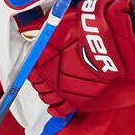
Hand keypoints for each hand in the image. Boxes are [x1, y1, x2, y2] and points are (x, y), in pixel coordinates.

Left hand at [28, 0, 134, 116]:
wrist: (107, 41)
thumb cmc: (85, 31)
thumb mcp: (58, 24)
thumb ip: (41, 29)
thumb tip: (27, 31)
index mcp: (42, 59)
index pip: (30, 70)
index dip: (32, 69)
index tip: (36, 67)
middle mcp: (49, 76)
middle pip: (38, 84)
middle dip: (40, 82)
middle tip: (45, 77)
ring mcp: (63, 89)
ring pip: (47, 97)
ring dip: (46, 94)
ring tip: (51, 89)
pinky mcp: (77, 98)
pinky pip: (61, 109)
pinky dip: (55, 110)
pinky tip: (53, 109)